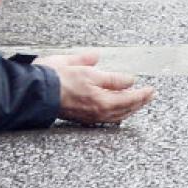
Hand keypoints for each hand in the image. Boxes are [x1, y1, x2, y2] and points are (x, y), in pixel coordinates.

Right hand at [35, 51, 155, 125]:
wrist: (35, 91)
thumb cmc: (56, 77)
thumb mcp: (86, 70)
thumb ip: (108, 75)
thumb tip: (127, 79)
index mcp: (101, 99)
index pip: (128, 97)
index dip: (141, 93)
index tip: (151, 89)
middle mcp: (97, 111)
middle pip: (125, 109)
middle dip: (139, 102)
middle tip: (150, 96)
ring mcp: (90, 116)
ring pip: (116, 115)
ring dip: (129, 109)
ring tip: (138, 102)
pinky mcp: (82, 118)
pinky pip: (107, 118)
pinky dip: (117, 113)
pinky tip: (117, 109)